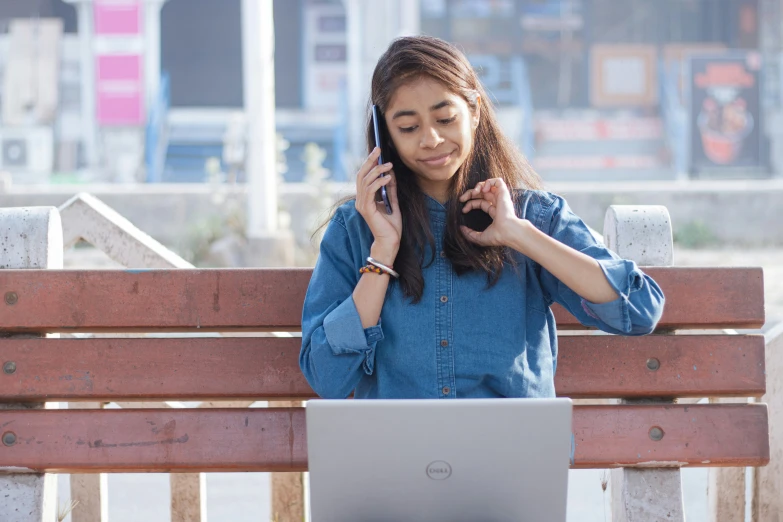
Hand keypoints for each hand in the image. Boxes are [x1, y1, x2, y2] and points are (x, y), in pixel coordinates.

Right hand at [355, 148, 401, 263]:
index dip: (369, 163)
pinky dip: (379, 182)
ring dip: (377, 170)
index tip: (378, 152)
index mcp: (365, 198)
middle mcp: (360, 200)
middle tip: (379, 150)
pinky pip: (370, 191)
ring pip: (365, 181)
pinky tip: (388, 178)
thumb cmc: (391, 226)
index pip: (363, 176)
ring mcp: (362, 204)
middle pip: (361, 175)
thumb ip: (389, 190)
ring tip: (389, 165)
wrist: (390, 242)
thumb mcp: (392, 203)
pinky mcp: (366, 209)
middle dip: (370, 160)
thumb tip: (390, 175)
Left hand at [458, 178, 520, 247]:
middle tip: (462, 199)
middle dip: (470, 193)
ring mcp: (501, 198)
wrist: (508, 232)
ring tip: (474, 193)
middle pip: (482, 193)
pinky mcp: (504, 193)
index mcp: (494, 212)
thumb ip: (469, 234)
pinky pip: (497, 181)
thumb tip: (461, 229)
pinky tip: (484, 190)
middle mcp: (498, 203)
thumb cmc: (497, 236)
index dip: (470, 204)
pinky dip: (488, 182)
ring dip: (478, 186)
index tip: (463, 210)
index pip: (480, 203)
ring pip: (489, 185)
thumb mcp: (479, 237)